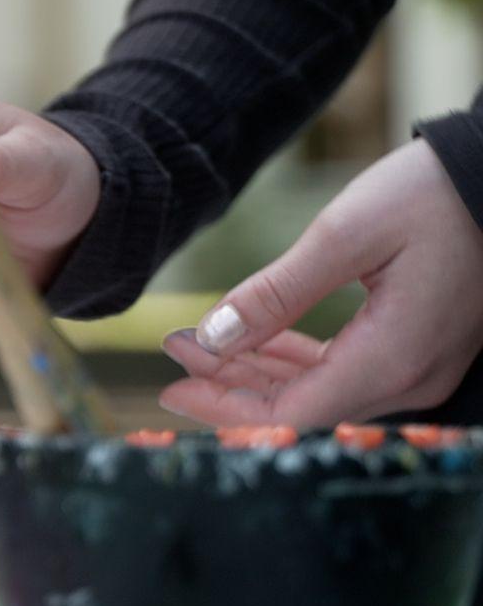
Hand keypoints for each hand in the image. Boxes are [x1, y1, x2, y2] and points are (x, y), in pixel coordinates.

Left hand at [159, 140, 482, 425]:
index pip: (291, 412)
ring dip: (259, 371)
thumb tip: (211, 337)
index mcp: (394, 358)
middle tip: (175, 353)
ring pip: (321, 391)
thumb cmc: (436, 193)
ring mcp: (421, 368)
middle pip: (302, 408)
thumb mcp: (345, 234)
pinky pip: (347, 371)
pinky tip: (256, 342)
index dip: (224, 406)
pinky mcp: (421, 349)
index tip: (169, 387)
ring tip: (201, 344)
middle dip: (231, 385)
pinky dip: (296, 360)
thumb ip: (275, 293)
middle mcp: (412, 379)